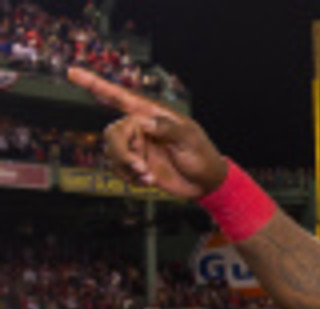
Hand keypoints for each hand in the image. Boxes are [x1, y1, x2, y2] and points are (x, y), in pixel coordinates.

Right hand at [67, 67, 227, 198]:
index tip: (72, 72)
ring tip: (148, 175)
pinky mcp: (136, 164)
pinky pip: (117, 168)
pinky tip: (148, 180)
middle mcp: (140, 128)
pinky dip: (128, 177)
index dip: (95, 84)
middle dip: (122, 151)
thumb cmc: (202, 156)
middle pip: (113, 132)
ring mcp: (137, 147)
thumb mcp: (189, 139)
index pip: (120, 97)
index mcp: (152, 115)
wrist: (206, 183)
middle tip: (141, 166)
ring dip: (127, 167)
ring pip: (112, 151)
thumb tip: (144, 121)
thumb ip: (167, 128)